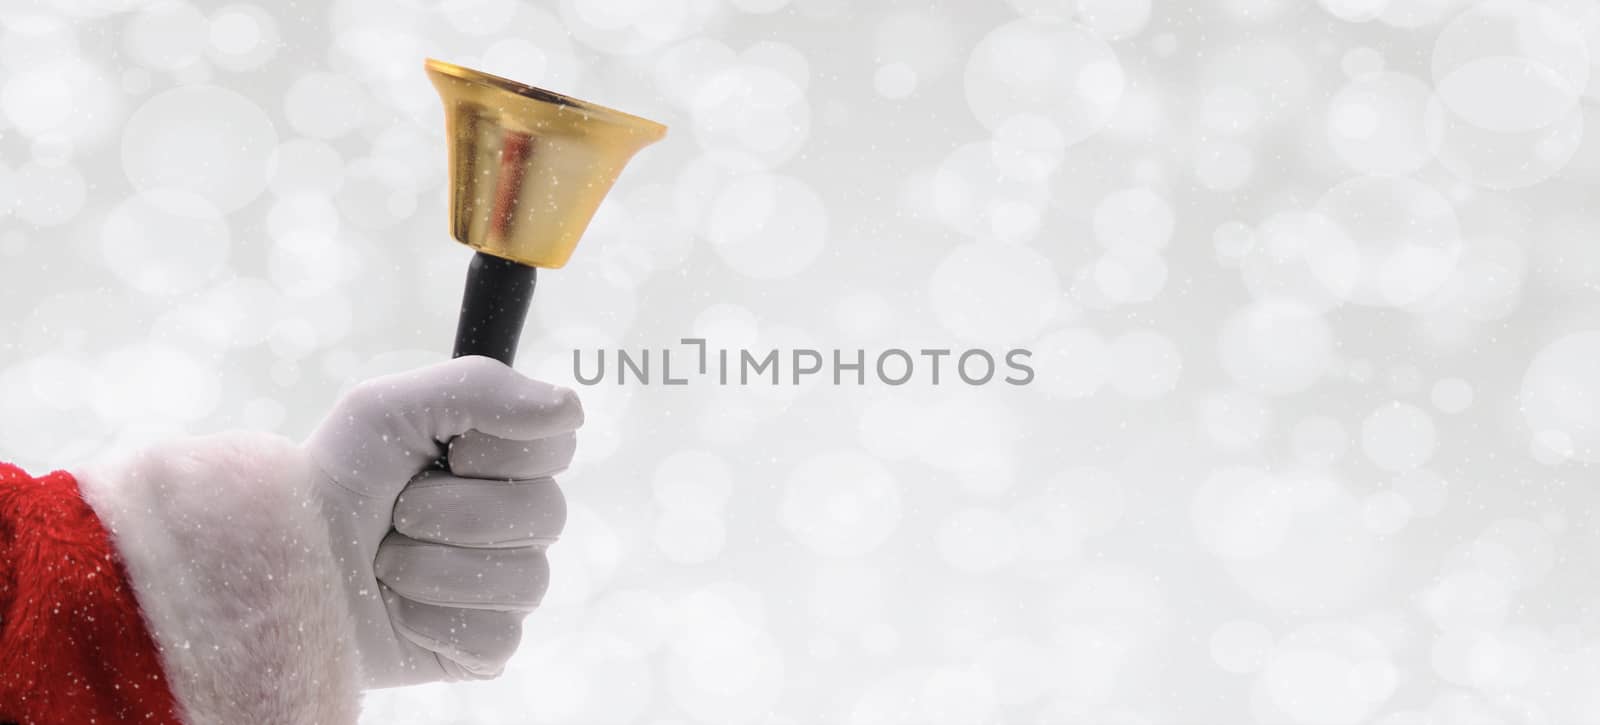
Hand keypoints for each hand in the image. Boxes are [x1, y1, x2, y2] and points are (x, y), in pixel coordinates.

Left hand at [303, 356, 581, 687]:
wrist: (276, 565)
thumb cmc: (331, 482)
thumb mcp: (386, 407)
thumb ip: (482, 388)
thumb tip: (570, 408)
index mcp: (504, 461)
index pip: (559, 443)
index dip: (497, 449)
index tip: (443, 452)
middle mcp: (517, 523)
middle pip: (547, 513)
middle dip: (453, 512)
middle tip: (398, 513)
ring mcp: (505, 588)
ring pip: (524, 579)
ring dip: (432, 569)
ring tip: (388, 564)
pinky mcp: (484, 648)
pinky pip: (498, 635)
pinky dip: (432, 620)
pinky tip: (399, 609)